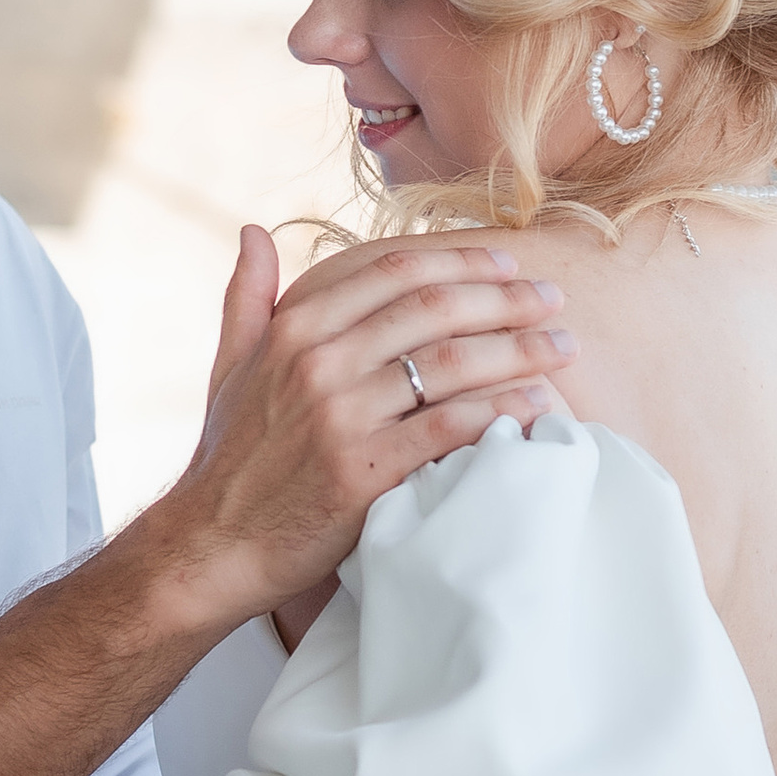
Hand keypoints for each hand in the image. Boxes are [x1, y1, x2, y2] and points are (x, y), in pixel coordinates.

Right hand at [145, 227, 574, 632]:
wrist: (213, 545)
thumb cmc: (231, 457)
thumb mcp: (229, 366)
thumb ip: (247, 296)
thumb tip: (254, 230)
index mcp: (294, 329)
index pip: (394, 273)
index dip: (459, 260)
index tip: (507, 262)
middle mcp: (318, 363)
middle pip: (434, 310)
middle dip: (506, 299)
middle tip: (555, 300)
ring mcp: (341, 417)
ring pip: (451, 364)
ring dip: (519, 350)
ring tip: (563, 348)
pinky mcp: (364, 471)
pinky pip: (450, 428)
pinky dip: (501, 412)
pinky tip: (537, 405)